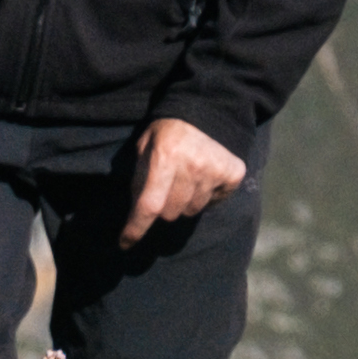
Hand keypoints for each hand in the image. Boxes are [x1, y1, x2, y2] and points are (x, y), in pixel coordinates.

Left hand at [124, 118, 246, 242]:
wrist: (204, 114)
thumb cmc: (165, 135)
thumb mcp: (144, 150)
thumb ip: (139, 181)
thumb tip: (135, 216)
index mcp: (165, 158)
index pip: (149, 204)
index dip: (135, 228)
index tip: (124, 244)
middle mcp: (192, 166)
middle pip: (171, 213)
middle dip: (163, 207)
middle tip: (165, 188)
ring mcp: (215, 170)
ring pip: (192, 210)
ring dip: (184, 202)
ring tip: (185, 181)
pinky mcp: (233, 173)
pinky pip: (215, 202)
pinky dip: (207, 196)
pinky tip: (203, 179)